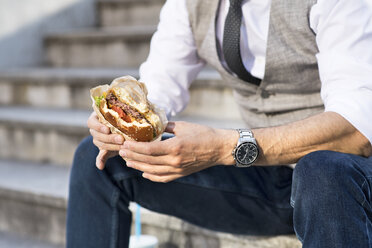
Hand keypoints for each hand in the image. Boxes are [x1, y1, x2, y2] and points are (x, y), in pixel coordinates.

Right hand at [87, 112, 124, 169]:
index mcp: (96, 118)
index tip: (107, 129)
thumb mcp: (119, 113)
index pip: (91, 123)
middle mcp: (95, 129)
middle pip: (97, 135)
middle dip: (109, 138)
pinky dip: (100, 161)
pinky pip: (100, 156)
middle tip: (121, 139)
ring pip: (100, 144)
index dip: (98, 127)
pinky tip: (101, 166)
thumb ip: (119, 111)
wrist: (124, 126)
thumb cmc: (121, 116)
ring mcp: (98, 139)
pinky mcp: (103, 149)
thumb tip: (115, 108)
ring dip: (111, 146)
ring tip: (121, 146)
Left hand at [119, 121, 237, 182]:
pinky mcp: (181, 174)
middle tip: (121, 152)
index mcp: (174, 147)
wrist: (220, 148)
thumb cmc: (203, 134)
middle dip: (132, 156)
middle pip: (147, 161)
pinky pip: (162, 178)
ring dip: (138, 167)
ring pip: (152, 171)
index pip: (148, 149)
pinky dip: (151, 176)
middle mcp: (174, 161)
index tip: (124, 144)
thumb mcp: (183, 126)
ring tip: (128, 162)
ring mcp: (178, 170)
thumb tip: (152, 125)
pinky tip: (144, 173)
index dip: (134, 148)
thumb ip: (166, 127)